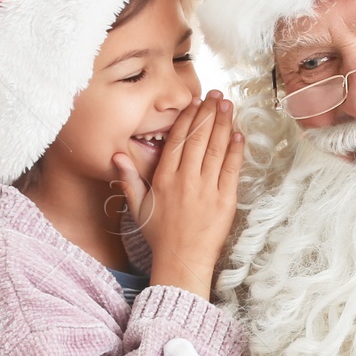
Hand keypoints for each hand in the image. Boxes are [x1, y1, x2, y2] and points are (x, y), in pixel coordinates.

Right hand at [112, 92, 243, 299]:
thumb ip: (129, 179)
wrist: (182, 261)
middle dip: (209, 113)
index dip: (188, 118)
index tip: (195, 102)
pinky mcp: (225, 200)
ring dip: (224, 124)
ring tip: (228, 106)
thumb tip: (116, 155)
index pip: (177, 139)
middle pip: (198, 138)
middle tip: (217, 95)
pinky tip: (239, 135)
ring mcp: (207, 189)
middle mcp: (186, 179)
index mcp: (164, 178)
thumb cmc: (160, 235)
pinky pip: (232, 170)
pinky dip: (236, 151)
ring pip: (216, 149)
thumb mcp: (138, 207)